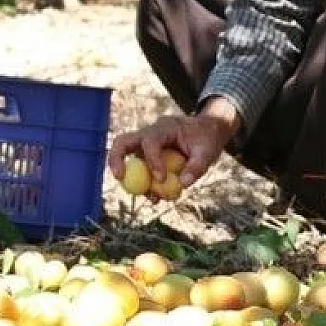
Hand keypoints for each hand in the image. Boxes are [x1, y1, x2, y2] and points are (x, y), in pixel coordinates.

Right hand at [107, 99, 240, 195]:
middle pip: (123, 141)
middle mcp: (150, 133)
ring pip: (128, 158)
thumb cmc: (207, 138)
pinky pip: (140, 170)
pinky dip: (145, 184)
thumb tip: (183, 184)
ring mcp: (146, 145)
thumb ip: (197, 166)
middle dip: (116, 159)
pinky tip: (157, 196)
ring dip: (133, 178)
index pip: (150, 141)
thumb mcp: (208, 152)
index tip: (161, 179)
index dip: (152, 160)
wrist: (207, 130)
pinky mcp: (147, 156)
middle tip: (119, 177)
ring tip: (153, 198)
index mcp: (165, 127)